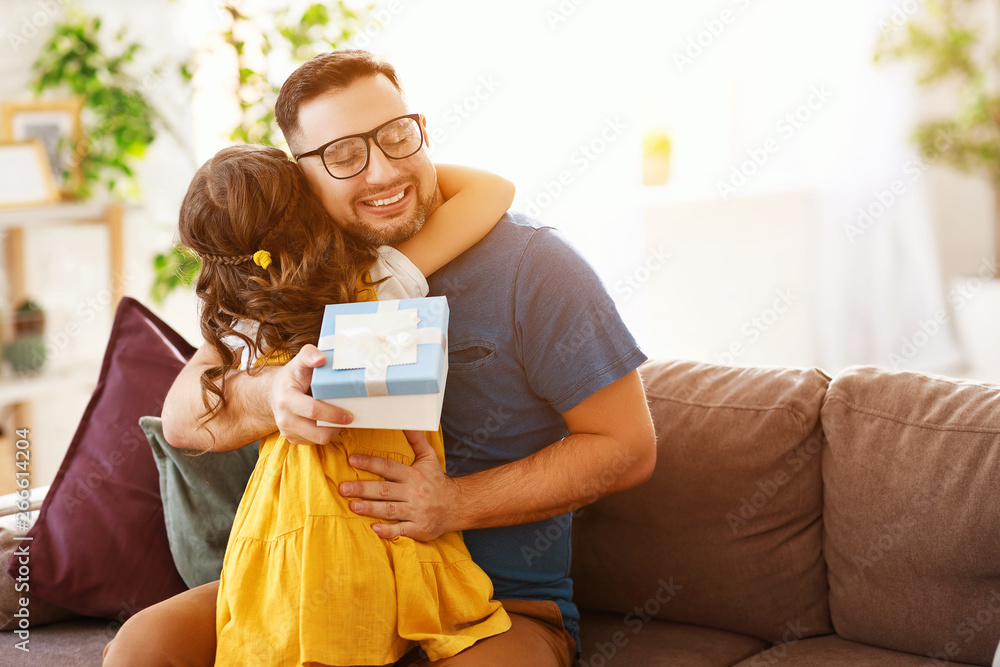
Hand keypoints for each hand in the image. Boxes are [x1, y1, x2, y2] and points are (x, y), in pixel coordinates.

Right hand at [268, 344, 352, 444]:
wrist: (275, 392)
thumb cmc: (292, 376)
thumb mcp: (298, 362)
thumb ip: (309, 355)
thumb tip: (321, 358)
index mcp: (286, 399)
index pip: (313, 410)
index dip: (333, 414)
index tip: (349, 414)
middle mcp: (284, 418)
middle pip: (317, 432)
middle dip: (336, 426)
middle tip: (350, 417)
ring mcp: (287, 431)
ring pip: (318, 439)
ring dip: (332, 430)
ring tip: (339, 419)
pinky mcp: (292, 439)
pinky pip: (314, 442)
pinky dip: (325, 433)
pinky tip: (328, 422)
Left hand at [339, 430, 461, 540]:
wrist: (457, 505)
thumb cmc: (436, 481)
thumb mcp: (429, 457)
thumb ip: (416, 439)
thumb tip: (406, 421)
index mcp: (414, 475)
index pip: (389, 467)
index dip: (370, 463)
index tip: (352, 460)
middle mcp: (414, 493)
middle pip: (385, 490)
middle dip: (363, 488)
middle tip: (343, 488)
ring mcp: (417, 511)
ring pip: (390, 510)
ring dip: (370, 508)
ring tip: (352, 506)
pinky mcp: (419, 528)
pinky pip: (402, 530)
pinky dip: (388, 530)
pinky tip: (374, 529)